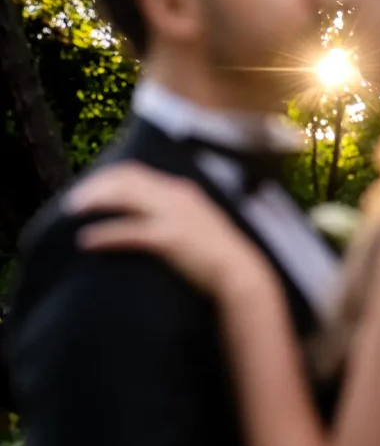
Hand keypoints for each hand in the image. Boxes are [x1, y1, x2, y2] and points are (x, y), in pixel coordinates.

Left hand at [66, 163, 276, 299]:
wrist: (240, 273)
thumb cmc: (218, 255)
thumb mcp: (199, 224)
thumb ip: (178, 213)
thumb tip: (151, 215)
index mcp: (182, 191)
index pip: (136, 172)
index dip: (108, 177)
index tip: (89, 189)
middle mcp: (176, 196)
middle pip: (126, 178)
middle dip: (95, 185)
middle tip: (73, 201)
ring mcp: (173, 215)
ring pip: (124, 196)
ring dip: (95, 201)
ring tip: (73, 212)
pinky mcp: (169, 238)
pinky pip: (128, 231)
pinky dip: (104, 234)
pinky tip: (87, 241)